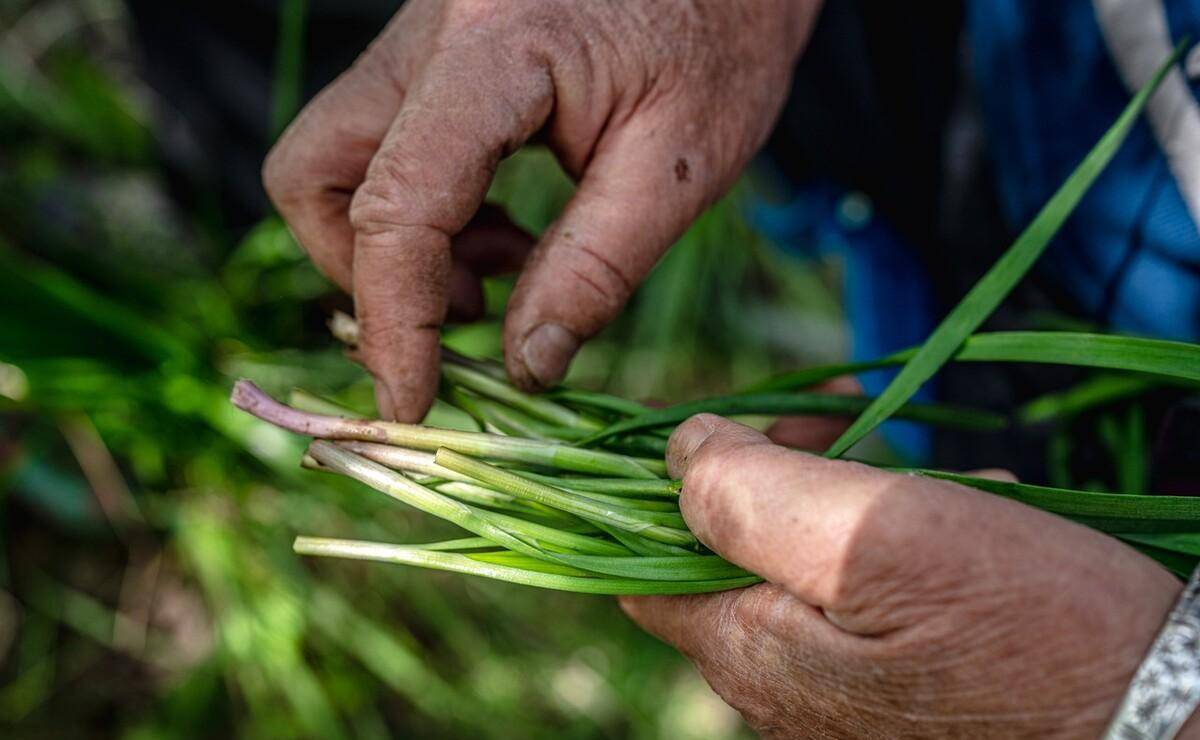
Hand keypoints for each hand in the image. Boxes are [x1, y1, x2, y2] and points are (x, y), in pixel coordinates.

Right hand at [263, 0, 821, 419]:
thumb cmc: (723, 34)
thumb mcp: (681, 164)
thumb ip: (597, 268)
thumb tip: (525, 366)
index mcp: (494, 53)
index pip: (398, 202)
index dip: (394, 320)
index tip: (411, 403)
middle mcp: (428, 36)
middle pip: (314, 170)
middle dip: (365, 271)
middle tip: (467, 312)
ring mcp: (423, 42)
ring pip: (336, 160)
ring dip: (398, 246)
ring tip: (502, 271)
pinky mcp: (438, 60)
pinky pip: (385, 148)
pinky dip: (426, 215)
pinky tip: (508, 233)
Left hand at [621, 414, 1185, 737]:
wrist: (1162, 717)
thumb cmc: (1024, 627)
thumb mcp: (872, 533)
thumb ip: (748, 493)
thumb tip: (676, 451)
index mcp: (748, 651)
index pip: (637, 564)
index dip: (663, 483)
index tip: (729, 428)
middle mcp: (774, 687)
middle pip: (724, 554)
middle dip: (773, 474)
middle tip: (843, 428)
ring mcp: (833, 695)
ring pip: (796, 565)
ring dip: (844, 498)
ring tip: (920, 477)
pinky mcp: (892, 690)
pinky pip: (857, 599)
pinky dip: (891, 541)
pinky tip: (956, 521)